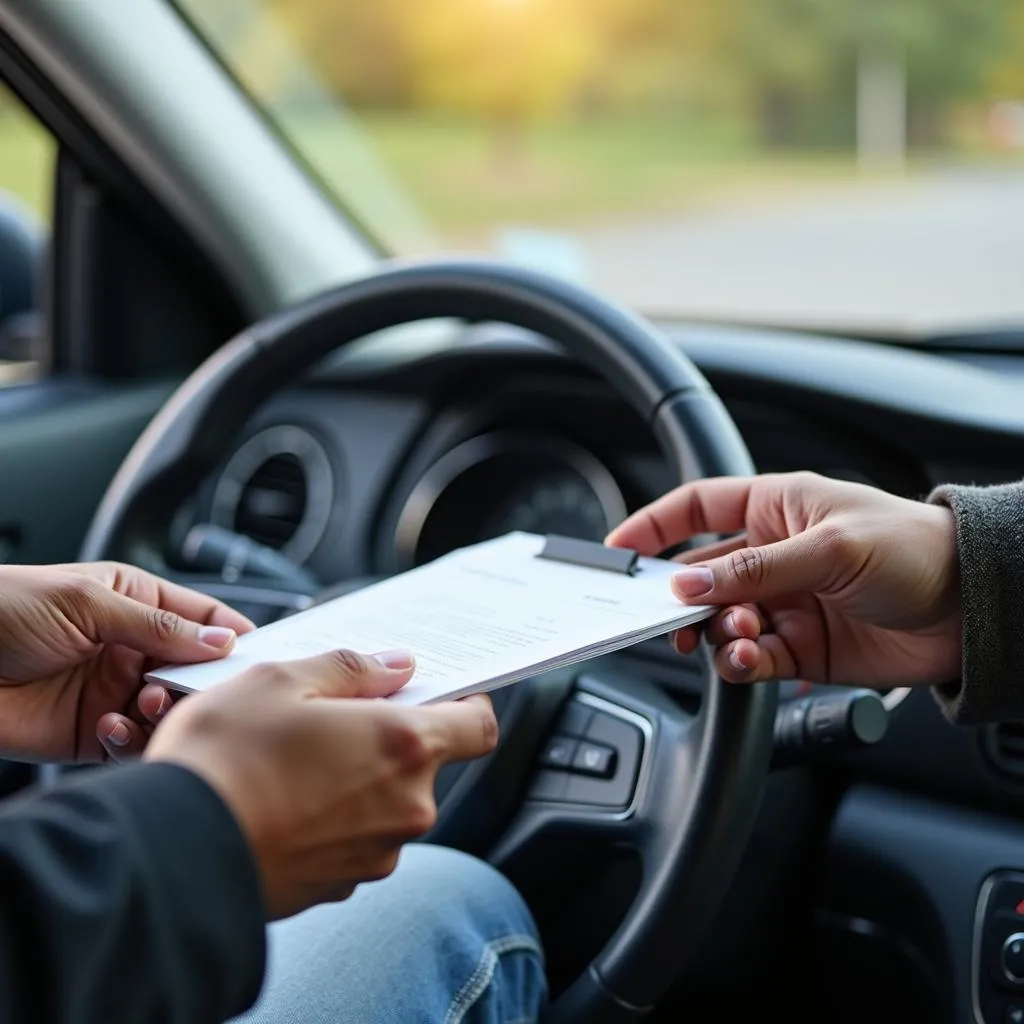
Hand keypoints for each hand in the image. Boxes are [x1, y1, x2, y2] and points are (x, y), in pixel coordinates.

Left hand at [0, 562, 252, 762]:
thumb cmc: (0, 609)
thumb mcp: (87, 601)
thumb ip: (159, 625)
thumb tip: (221, 640)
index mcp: (136, 602)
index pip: (204, 617)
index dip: (233, 635)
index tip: (257, 656)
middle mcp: (132, 647)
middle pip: (195, 671)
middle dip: (202, 683)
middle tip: (198, 690)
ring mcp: (113, 691)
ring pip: (170, 712)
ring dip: (166, 714)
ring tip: (147, 705)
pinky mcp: (92, 733)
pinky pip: (133, 745)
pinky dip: (132, 742)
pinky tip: (112, 728)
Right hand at [145, 648, 496, 918]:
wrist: (169, 855)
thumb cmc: (224, 758)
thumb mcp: (280, 680)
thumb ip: (351, 668)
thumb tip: (396, 666)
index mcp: (403, 746)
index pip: (479, 726)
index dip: (467, 703)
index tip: (442, 691)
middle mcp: (405, 808)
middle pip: (425, 763)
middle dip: (389, 738)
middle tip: (333, 717)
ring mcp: (374, 854)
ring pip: (386, 802)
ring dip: (357, 779)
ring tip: (294, 760)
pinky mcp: (339, 887)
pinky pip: (353, 838)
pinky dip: (332, 818)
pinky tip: (283, 800)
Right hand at [607, 471, 960, 687]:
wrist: (976, 609)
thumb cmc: (916, 549)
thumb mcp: (830, 547)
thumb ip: (754, 569)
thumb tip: (690, 584)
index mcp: (777, 509)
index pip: (697, 507)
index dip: (654, 525)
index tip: (618, 550)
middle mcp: (773, 556)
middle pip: (701, 576)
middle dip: (683, 600)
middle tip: (675, 619)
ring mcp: (785, 604)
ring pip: (721, 624)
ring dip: (718, 635)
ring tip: (741, 639)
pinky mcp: (801, 648)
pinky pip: (752, 659)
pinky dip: (743, 665)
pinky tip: (752, 661)